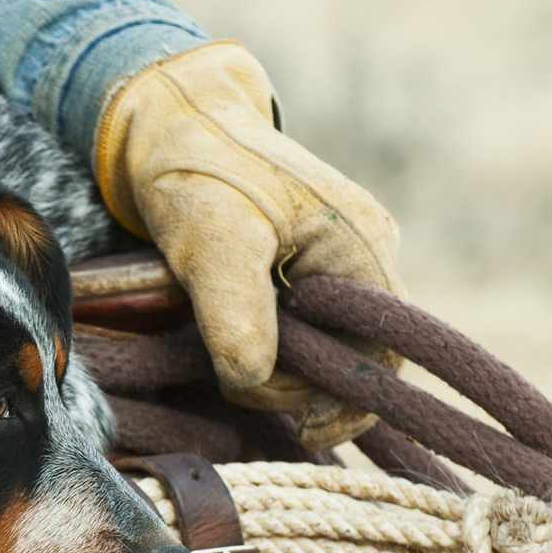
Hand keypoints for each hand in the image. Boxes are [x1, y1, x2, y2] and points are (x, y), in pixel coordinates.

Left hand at [94, 41, 404, 449]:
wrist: (168, 123)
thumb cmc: (195, 171)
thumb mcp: (210, 242)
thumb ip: (235, 314)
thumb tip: (254, 380)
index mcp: (361, 244)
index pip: (383, 353)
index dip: (347, 401)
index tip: (301, 429)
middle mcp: (360, 253)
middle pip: (354, 355)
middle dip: (302, 385)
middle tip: (242, 385)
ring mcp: (333, 260)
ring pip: (322, 345)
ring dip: (279, 366)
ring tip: (226, 352)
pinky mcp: (300, 267)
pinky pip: (299, 327)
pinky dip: (268, 346)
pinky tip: (232, 343)